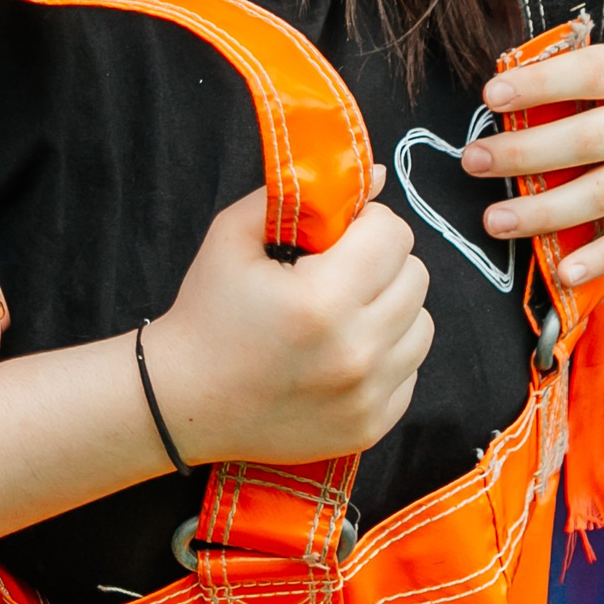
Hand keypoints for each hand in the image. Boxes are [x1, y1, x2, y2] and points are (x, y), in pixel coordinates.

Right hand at [139, 168, 432, 466]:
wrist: (182, 403)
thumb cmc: (207, 313)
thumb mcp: (234, 235)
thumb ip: (302, 194)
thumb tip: (376, 175)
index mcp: (322, 300)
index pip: (395, 235)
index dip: (367, 224)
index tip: (340, 234)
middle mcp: (355, 351)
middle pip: (416, 277)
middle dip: (382, 262)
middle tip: (341, 271)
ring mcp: (367, 396)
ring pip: (422, 324)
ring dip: (390, 308)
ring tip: (345, 311)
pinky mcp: (371, 427)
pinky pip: (411, 369)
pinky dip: (386, 353)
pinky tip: (343, 351)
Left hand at [462, 36, 603, 285]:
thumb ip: (583, 63)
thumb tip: (510, 75)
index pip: (590, 73)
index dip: (540, 84)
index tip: (491, 96)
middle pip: (587, 141)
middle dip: (524, 154)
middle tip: (472, 160)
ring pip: (603, 195)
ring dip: (544, 212)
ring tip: (494, 220)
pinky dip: (601, 258)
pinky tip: (562, 271)